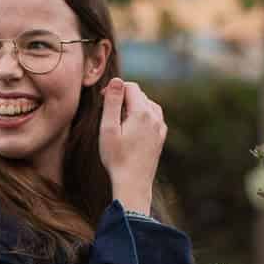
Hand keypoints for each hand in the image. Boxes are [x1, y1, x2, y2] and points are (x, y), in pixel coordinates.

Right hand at [99, 78, 166, 212]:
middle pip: (140, 95)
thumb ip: (113, 102)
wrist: (133, 183)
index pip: (130, 87)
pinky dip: (142, 116)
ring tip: (119, 120)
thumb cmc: (116, 157)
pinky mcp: (161, 138)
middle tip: (108, 113)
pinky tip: (132, 127)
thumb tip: (117, 80)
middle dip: (124, 97)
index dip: (115, 89)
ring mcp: (160, 128)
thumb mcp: (108, 128)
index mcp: (142, 112)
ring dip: (134, 106)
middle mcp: (155, 117)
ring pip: (148, 105)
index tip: (102, 100)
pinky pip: (154, 118)